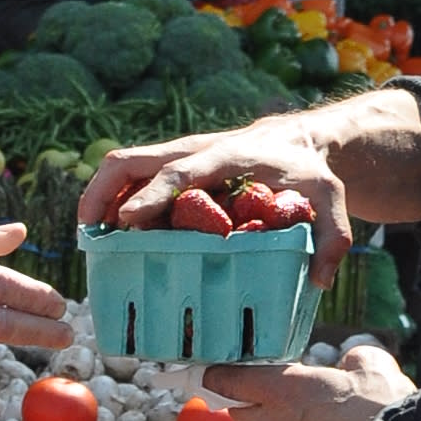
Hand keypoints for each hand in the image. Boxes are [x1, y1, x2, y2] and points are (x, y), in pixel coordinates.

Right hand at [78, 88, 420, 269]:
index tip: (125, 222)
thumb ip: (333, 236)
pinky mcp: (174, 166)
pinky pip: (134, 177)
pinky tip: (111, 234)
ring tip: (90, 238)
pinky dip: (114, 200)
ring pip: (124, 166)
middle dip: (101, 193)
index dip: (150, 197)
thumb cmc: (309, 172)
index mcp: (226, 157)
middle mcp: (194, 152)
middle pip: (131, 160)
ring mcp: (180, 157)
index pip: (178, 173)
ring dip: (100, 197)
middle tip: (88, 232)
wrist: (299, 141)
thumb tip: (321, 279)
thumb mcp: (331, 198)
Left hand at [215, 340, 412, 420]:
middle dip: (257, 404)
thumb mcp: (372, 367)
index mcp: (280, 389)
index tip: (213, 373)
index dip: (218, 375)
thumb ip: (351, 360)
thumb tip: (351, 363)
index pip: (228, 380)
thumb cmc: (380, 411)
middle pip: (245, 411)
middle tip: (284, 397)